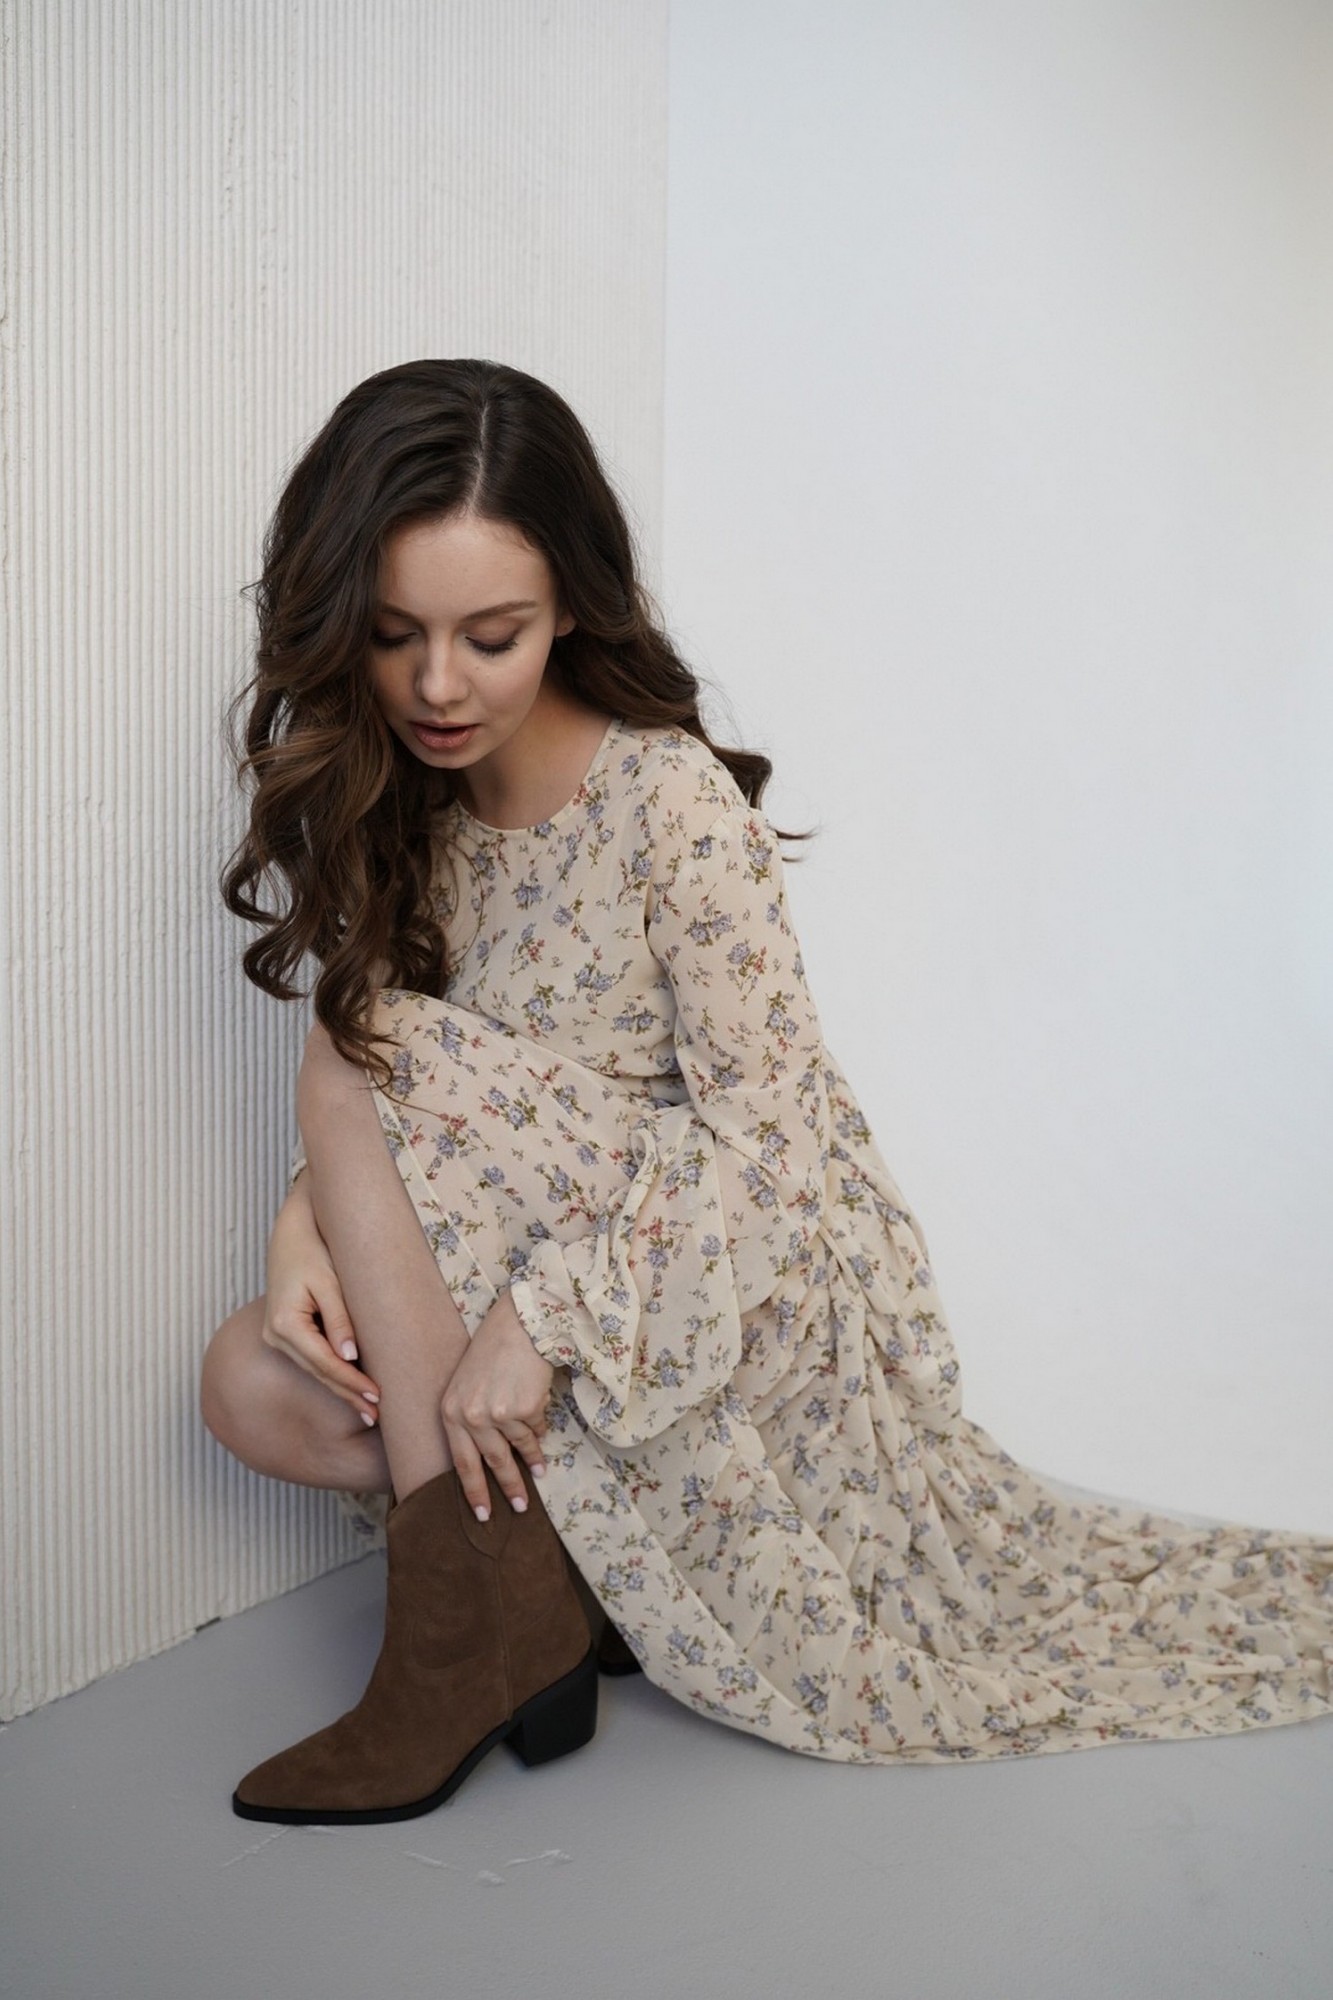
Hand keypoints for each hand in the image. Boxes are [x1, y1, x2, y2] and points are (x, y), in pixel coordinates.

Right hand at [261, 1175, 380, 1422]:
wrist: (293, 1230)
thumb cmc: (315, 1250)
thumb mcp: (330, 1283)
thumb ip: (340, 1320)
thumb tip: (350, 1357)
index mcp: (284, 1323)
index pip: (324, 1362)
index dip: (352, 1382)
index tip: (377, 1397)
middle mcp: (274, 1335)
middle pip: (318, 1372)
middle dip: (349, 1394)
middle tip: (377, 1416)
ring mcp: (275, 1336)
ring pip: (315, 1370)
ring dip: (342, 1388)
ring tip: (368, 1410)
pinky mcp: (284, 1333)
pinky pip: (312, 1359)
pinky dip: (332, 1373)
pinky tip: (351, 1387)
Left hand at [441, 1290, 554, 1518]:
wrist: (520, 1322)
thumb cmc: (494, 1350)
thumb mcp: (468, 1384)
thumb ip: (470, 1419)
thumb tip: (489, 1458)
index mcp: (450, 1411)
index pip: (461, 1462)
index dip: (474, 1491)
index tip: (483, 1514)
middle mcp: (471, 1416)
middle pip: (491, 1463)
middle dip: (507, 1488)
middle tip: (520, 1509)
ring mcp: (498, 1414)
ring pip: (519, 1448)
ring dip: (532, 1462)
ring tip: (540, 1474)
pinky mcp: (525, 1409)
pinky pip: (537, 1429)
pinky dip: (540, 1428)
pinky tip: (542, 1423)